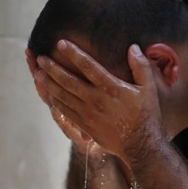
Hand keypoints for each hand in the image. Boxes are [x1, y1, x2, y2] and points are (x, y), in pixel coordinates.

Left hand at [35, 40, 166, 166]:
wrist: (140, 145)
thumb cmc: (146, 115)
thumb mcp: (149, 89)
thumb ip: (141, 66)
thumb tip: (133, 47)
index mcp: (110, 87)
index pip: (88, 66)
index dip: (73, 53)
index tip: (61, 43)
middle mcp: (95, 99)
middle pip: (68, 80)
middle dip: (52, 68)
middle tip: (41, 58)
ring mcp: (88, 113)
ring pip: (63, 95)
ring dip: (48, 83)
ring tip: (38, 73)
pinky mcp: (85, 125)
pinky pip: (65, 111)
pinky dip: (54, 101)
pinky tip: (49, 94)